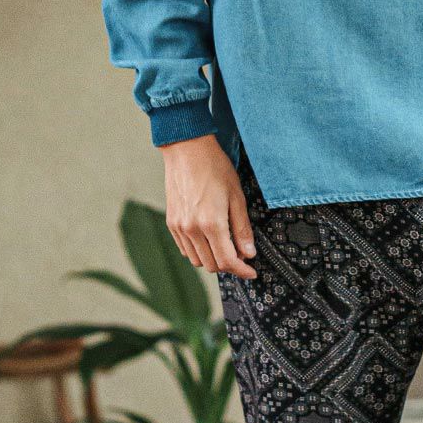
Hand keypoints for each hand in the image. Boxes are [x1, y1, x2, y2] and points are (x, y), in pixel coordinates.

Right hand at [159, 135, 256, 277]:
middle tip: (241, 255)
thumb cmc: (215, 168)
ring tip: (225, 246)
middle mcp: (192, 229)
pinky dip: (198, 251)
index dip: (242, 270)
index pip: (228, 261)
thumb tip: (249, 253)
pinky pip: (185, 250)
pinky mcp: (172, 223)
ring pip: (197, 261)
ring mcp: (179, 227)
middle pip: (213, 265)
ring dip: (213, 259)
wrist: (187, 150)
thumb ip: (242, 229)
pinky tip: (208, 239)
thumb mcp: (237, 197)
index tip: (251, 272)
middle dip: (230, 264)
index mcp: (211, 224)